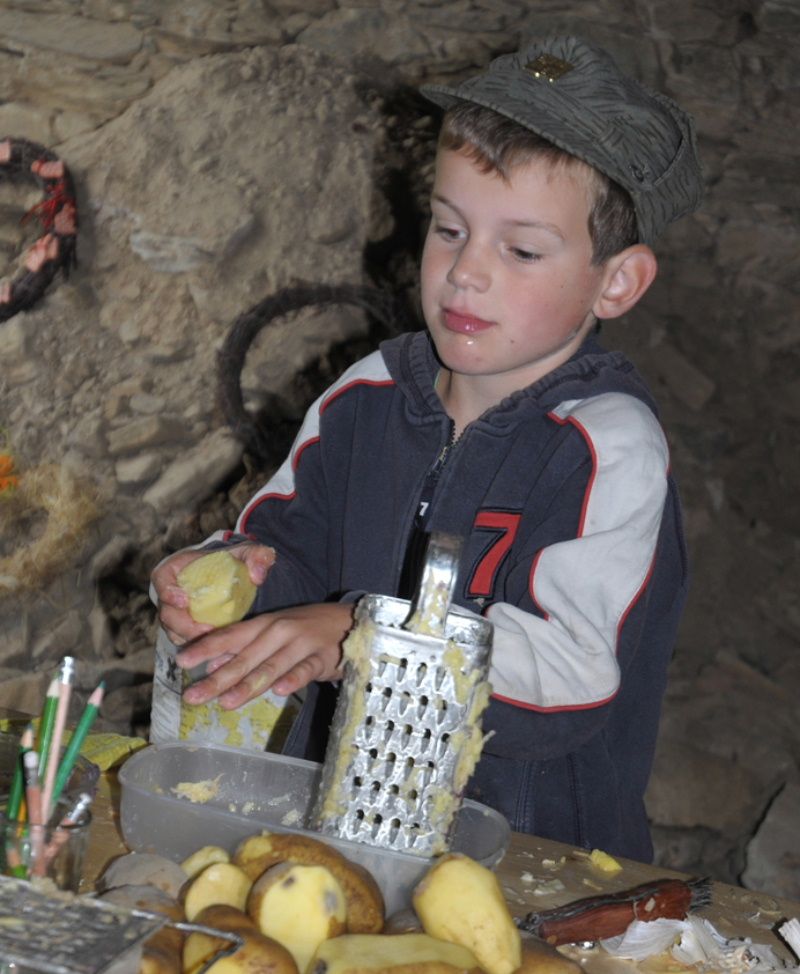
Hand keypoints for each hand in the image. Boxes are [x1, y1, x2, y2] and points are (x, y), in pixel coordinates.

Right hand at [151, 542, 275, 645]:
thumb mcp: (249, 553)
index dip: (168, 591)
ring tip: (213, 640)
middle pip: (167, 611)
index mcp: (178, 568)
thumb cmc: (236, 561)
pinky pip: (184, 640)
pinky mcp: (185, 627)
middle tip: (206, 630)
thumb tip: (258, 575)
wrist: (236, 577)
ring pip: (173, 630)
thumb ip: (257, 557)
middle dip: (183, 624)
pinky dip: (196, 645)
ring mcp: (177, 612)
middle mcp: (172, 591)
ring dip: (190, 638)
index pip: (162, 578)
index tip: (184, 601)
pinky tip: (215, 646)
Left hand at [176, 602, 353, 708]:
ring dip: (248, 684)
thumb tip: (212, 666)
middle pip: (244, 657)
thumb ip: (246, 650)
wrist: (351, 622)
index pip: (230, 636)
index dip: (205, 648)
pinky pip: (305, 670)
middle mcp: (279, 632)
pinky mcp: (322, 658)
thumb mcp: (274, 633)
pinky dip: (293, 679)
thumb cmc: (306, 630)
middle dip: (218, 679)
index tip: (181, 661)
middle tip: (193, 697)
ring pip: (271, 666)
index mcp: (264, 625)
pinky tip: (279, 691)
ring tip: (226, 702)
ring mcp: (301, 644)